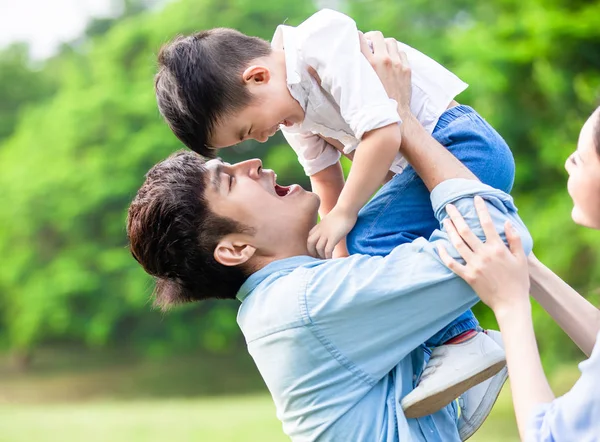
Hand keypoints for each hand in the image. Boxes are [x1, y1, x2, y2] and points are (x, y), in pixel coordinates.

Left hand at [308, 208, 356, 258]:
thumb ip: (329, 226)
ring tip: (325, 259)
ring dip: (321, 255)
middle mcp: (320, 230)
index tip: (315, 251)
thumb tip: (332, 231)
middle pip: (310, 243)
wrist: (347, 208)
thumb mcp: (331, 220)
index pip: (309, 237)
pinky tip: (331, 258)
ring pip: (318, 248)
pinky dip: (328, 256)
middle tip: (317, 258)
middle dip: (312, 252)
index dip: (310, 246)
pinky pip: (327, 250)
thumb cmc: (343, 213)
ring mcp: (326, 234)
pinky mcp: (333, 237)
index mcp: (319, 226)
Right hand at [359, 31, 411, 115]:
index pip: (359, 39)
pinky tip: (391, 62)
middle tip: (369, 45)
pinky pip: (401, 53)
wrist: (392, 117)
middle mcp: (384, 60)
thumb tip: (345, 64)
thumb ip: (352, 73)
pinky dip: (396, 54)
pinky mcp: (406, 69)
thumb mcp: (357, 88)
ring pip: (391, 42)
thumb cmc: (370, 106)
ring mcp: (397, 64)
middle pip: (377, 35)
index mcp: (369, 64)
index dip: (356, 37)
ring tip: (381, 53)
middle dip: (371, 38)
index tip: (355, 41)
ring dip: (385, 45)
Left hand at [437, 196, 530, 313]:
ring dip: (450, 231)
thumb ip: (514, 239)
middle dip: (457, 216)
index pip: (487, 223)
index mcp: (498, 248)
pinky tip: (438, 246)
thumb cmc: (518, 281)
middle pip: (466, 231)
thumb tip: (507, 222)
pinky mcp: (468, 276)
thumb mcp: (521, 258)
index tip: (476, 198)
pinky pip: (452, 264)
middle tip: (450, 205)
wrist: (511, 303)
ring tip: (445, 221)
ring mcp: (474, 265)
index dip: (481, 209)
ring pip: (457, 244)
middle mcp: (484, 255)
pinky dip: (444, 255)